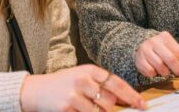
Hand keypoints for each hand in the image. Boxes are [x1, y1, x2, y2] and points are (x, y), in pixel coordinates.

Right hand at [20, 64, 145, 111]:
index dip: (132, 96)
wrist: (36, 90)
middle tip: (106, 108)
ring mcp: (75, 93)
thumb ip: (101, 86)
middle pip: (110, 100)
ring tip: (83, 106)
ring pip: (100, 111)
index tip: (142, 105)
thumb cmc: (63, 85)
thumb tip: (122, 100)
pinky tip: (77, 109)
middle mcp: (84, 79)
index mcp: (90, 70)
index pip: (117, 83)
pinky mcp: (67, 106)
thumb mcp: (83, 78)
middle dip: (112, 108)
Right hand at [134, 31, 178, 81]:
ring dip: (165, 72)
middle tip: (178, 74)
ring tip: (164, 70)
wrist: (139, 44)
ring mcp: (145, 50)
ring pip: (160, 66)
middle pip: (171, 59)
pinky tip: (154, 69)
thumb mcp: (171, 49)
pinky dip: (154, 74)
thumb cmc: (160, 49)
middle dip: (177, 70)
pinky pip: (150, 72)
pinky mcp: (139, 59)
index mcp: (165, 37)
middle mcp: (155, 42)